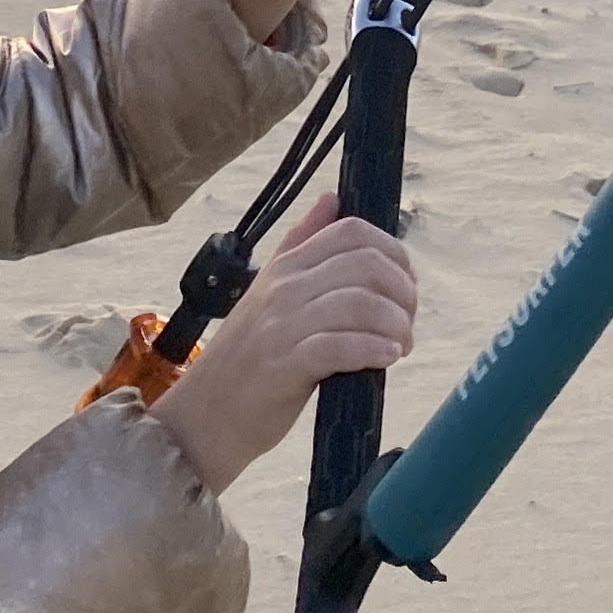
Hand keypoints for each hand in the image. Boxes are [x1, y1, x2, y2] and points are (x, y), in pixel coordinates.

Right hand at [157, 198, 415, 495]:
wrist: (205, 414)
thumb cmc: (245, 357)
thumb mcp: (268, 289)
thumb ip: (301, 244)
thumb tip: (332, 198)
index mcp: (286, 266)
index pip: (351, 232)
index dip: (393, 252)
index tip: (404, 286)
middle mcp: (284, 287)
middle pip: (365, 264)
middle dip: (402, 292)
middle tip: (407, 323)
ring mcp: (282, 325)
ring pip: (359, 303)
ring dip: (395, 325)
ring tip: (400, 346)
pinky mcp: (284, 365)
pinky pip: (341, 346)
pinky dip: (374, 350)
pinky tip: (386, 358)